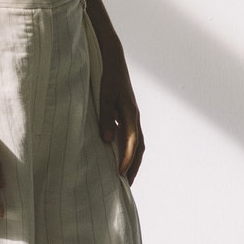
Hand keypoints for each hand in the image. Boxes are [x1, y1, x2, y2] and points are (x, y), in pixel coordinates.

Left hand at [96, 45, 144, 182]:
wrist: (114, 58)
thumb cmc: (108, 75)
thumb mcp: (105, 94)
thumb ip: (105, 116)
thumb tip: (107, 140)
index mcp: (130, 113)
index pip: (132, 142)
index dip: (127, 159)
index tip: (121, 174)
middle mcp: (134, 116)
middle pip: (139, 147)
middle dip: (134, 166)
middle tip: (126, 184)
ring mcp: (132, 116)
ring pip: (137, 143)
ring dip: (133, 159)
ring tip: (125, 175)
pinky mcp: (126, 114)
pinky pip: (131, 136)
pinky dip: (128, 149)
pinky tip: (119, 156)